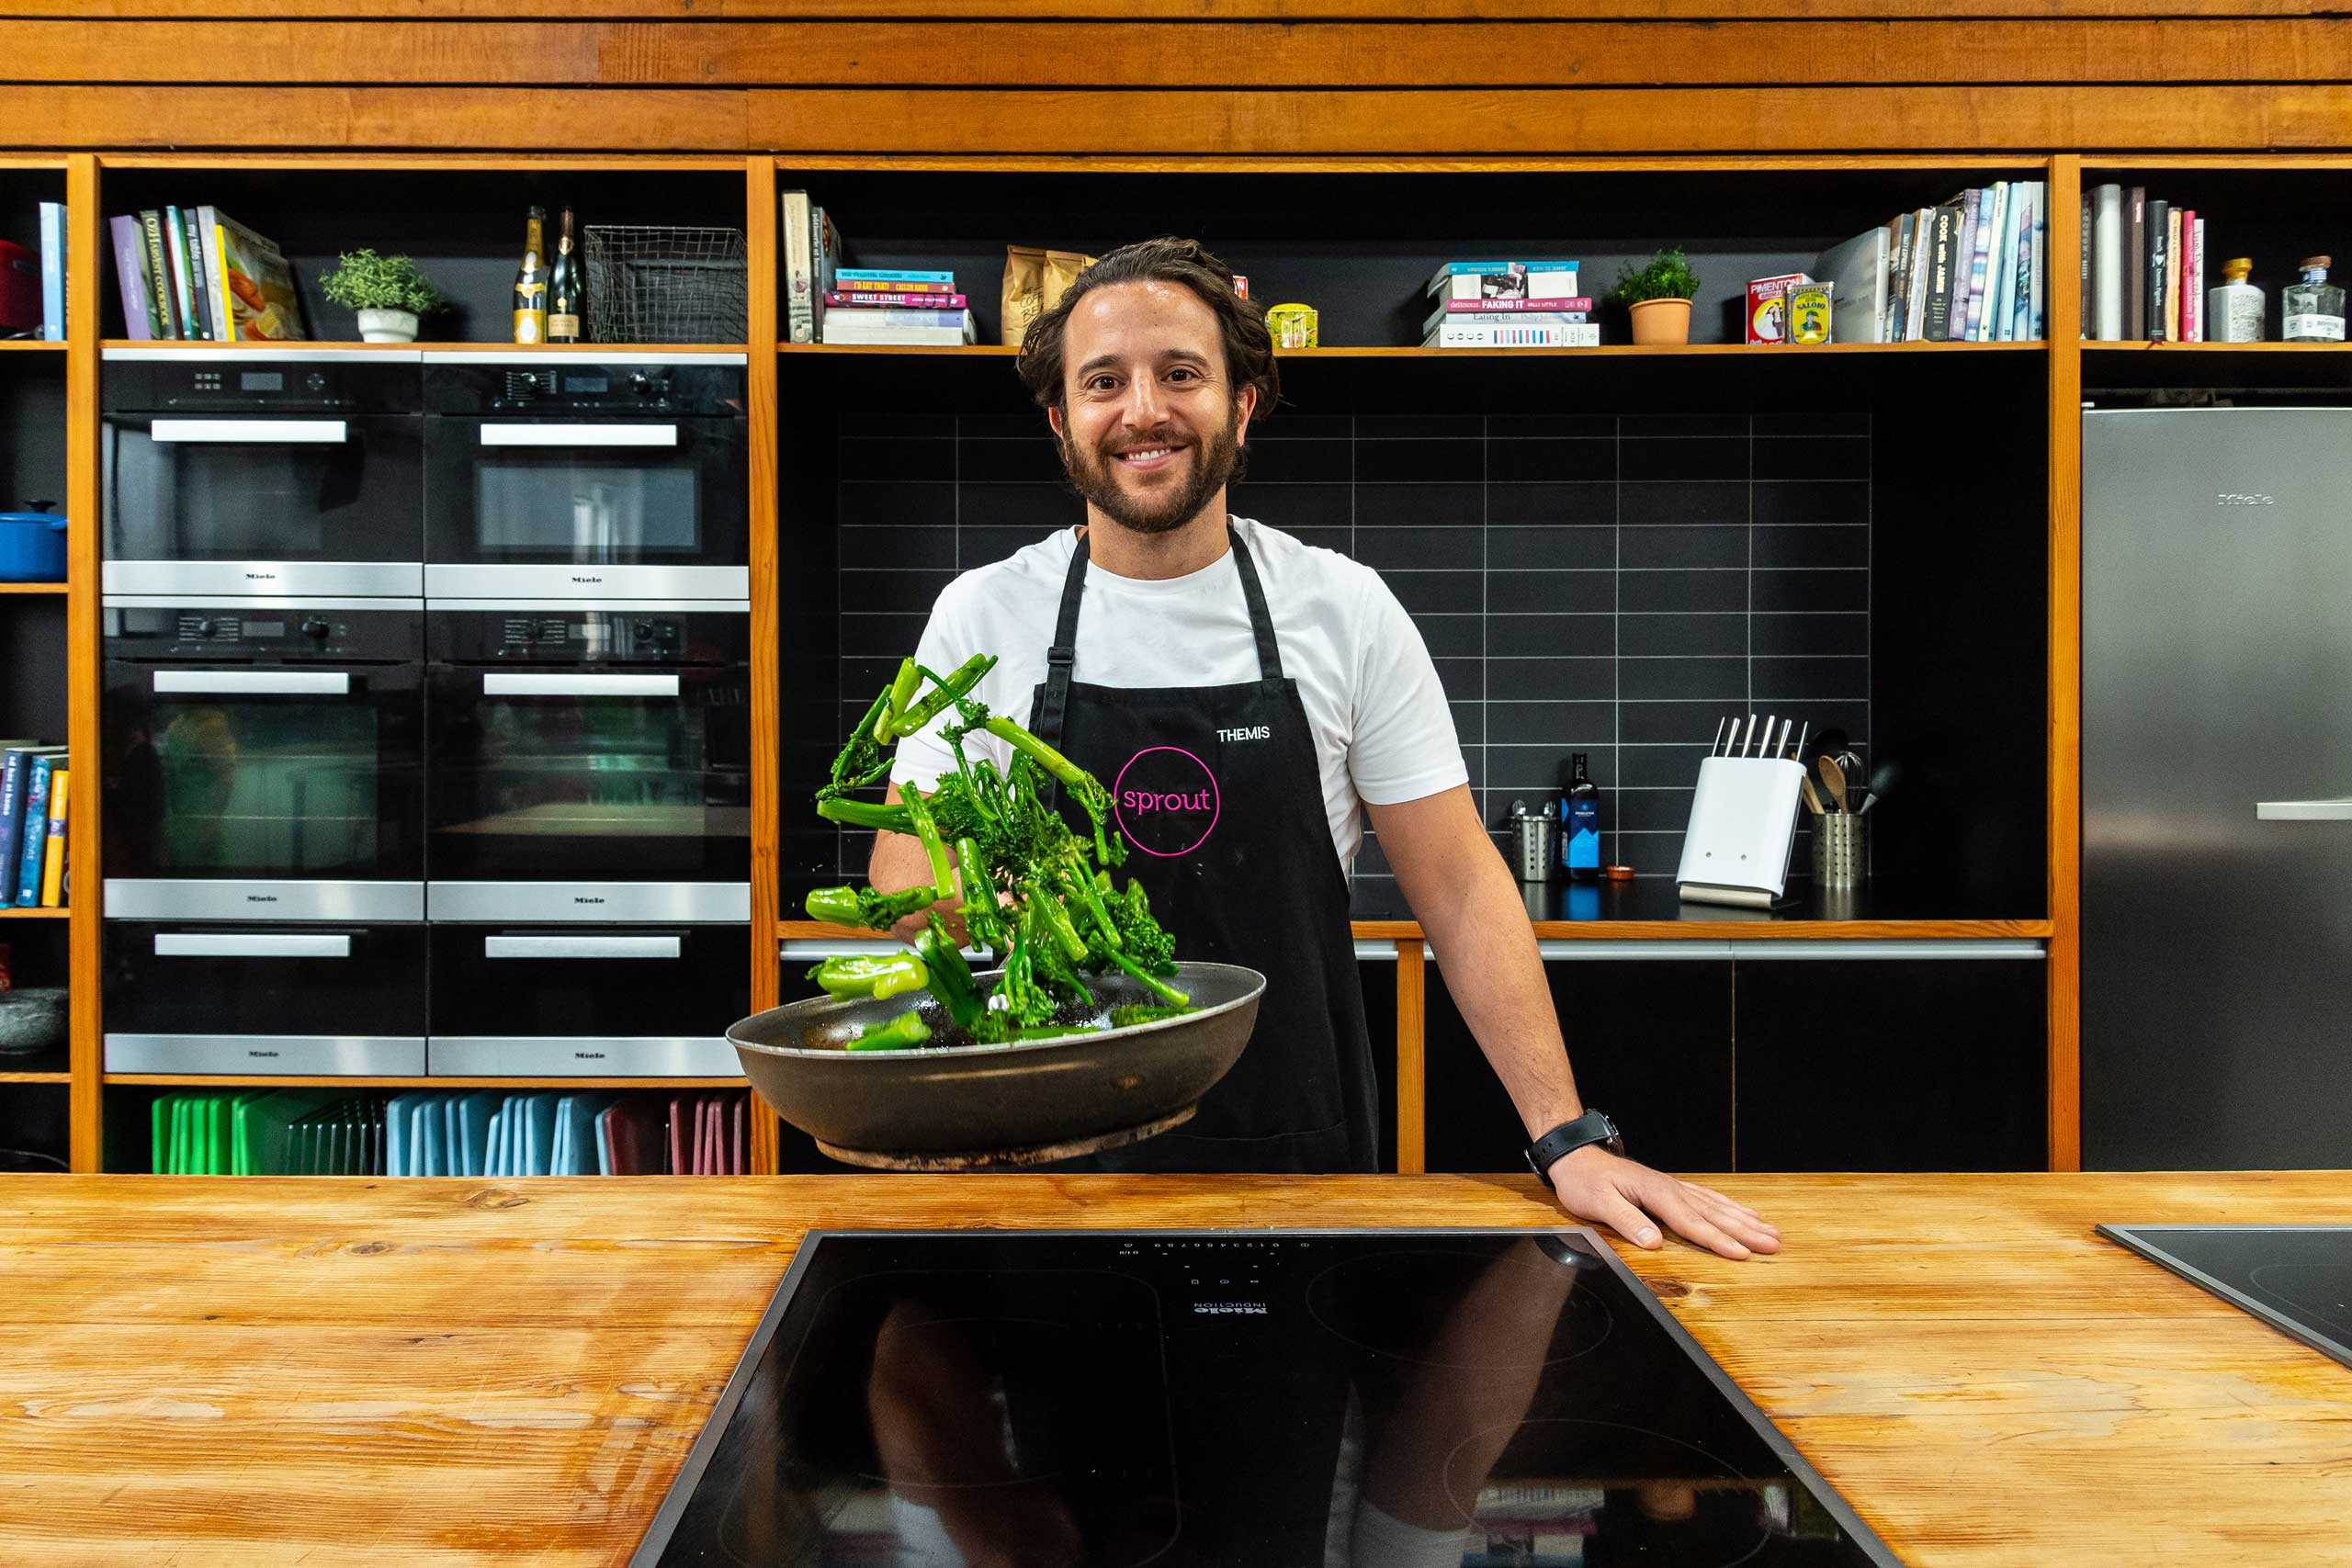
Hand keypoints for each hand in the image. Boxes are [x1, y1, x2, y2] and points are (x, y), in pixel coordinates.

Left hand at [1546, 1146, 1780, 1260]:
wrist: (1577, 1158)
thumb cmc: (1585, 1182)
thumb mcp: (1597, 1204)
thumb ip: (1627, 1221)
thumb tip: (1654, 1243)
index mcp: (1656, 1194)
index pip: (1691, 1222)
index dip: (1717, 1240)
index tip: (1742, 1254)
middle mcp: (1671, 1189)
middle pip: (1713, 1214)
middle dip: (1745, 1231)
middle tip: (1774, 1245)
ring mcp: (1674, 1187)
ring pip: (1716, 1206)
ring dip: (1744, 1220)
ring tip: (1772, 1233)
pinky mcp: (1672, 1189)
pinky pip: (1708, 1198)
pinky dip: (1729, 1207)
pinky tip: (1745, 1213)